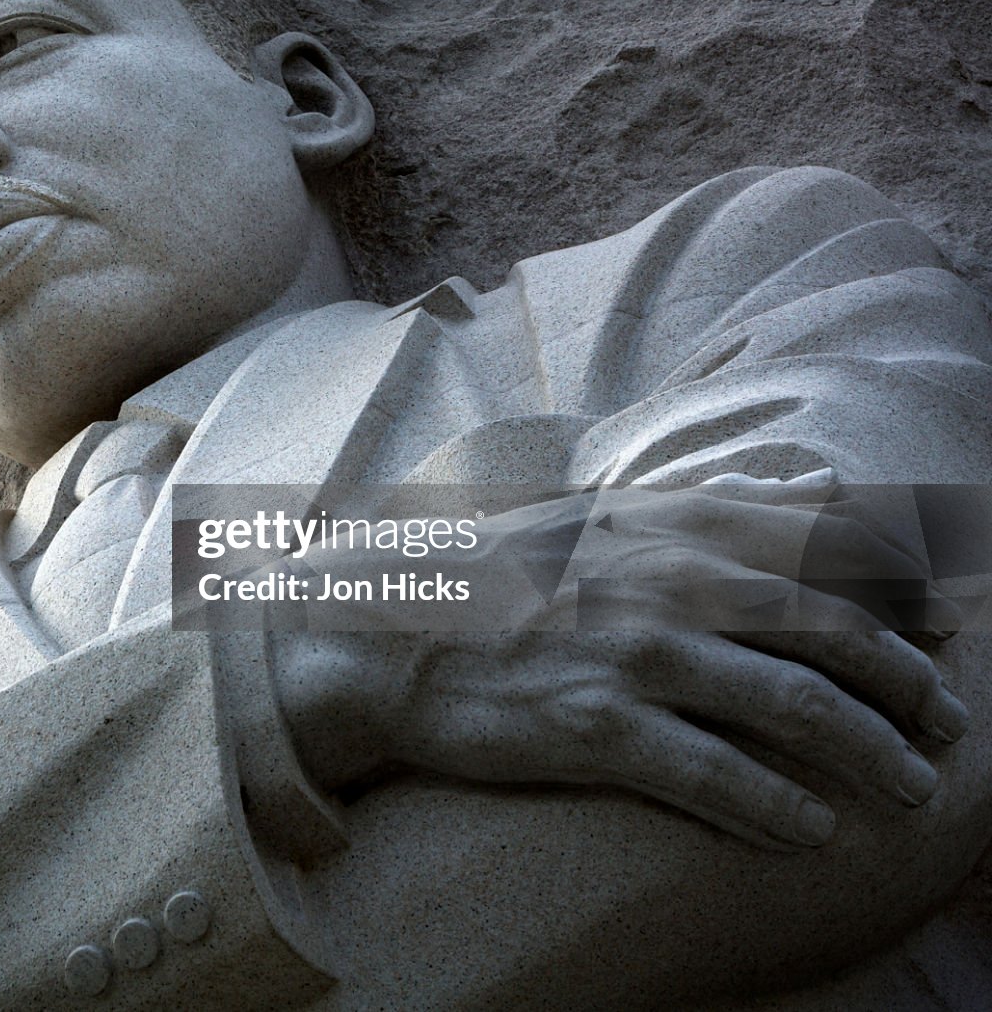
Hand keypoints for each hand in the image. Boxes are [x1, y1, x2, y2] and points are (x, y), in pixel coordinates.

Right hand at [275, 486, 970, 850]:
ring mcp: (632, 653)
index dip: (903, 585)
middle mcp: (662, 580)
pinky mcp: (596, 727)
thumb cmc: (494, 579)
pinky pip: (717, 775)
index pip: (825, 541)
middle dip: (910, 683)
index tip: (947, 623)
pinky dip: (778, 808)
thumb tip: (825, 482)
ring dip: (872, 753)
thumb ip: (717, 500)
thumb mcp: (603, 517)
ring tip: (908, 789)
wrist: (378, 636)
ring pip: (796, 705)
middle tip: (946, 725)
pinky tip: (810, 830)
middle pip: (833, 628)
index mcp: (666, 522)